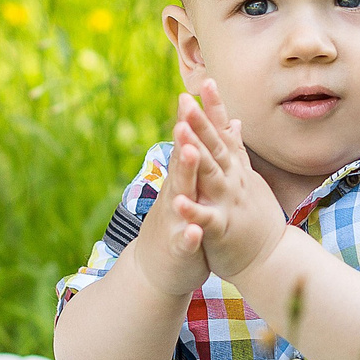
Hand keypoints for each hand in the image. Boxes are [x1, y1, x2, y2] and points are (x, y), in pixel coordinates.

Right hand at [126, 94, 215, 297]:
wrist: (156, 271)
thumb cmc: (178, 225)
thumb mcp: (190, 190)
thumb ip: (196, 161)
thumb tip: (203, 129)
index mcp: (183, 182)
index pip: (189, 145)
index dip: (195, 119)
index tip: (202, 88)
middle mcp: (176, 196)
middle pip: (182, 164)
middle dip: (185, 138)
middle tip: (187, 112)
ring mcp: (174, 222)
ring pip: (180, 197)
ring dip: (184, 177)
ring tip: (190, 154)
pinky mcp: (177, 249)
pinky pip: (183, 242)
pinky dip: (188, 236)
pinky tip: (194, 231)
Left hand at [170, 80, 288, 283]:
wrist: (269, 257)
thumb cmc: (255, 217)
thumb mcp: (247, 177)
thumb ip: (237, 149)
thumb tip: (235, 120)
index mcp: (235, 169)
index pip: (224, 132)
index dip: (215, 107)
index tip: (206, 81)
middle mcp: (233, 181)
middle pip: (215, 148)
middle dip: (201, 124)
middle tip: (186, 101)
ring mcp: (228, 203)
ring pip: (211, 175)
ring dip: (196, 155)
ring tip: (181, 134)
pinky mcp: (222, 228)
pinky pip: (206, 218)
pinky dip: (193, 209)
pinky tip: (179, 200)